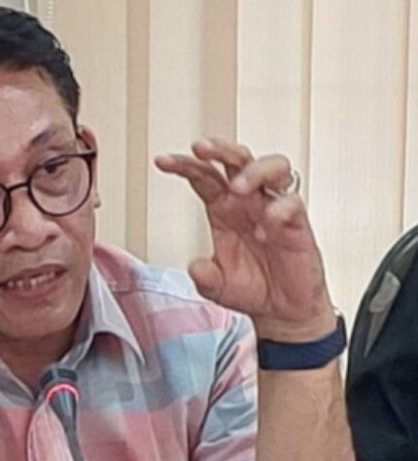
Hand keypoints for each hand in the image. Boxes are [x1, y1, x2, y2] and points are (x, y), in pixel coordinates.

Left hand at [154, 137, 335, 339]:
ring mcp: (274, 209)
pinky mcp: (298, 224)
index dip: (184, 165)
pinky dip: (278, 211)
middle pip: (237, 159)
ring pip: (272, 166)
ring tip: (238, 188)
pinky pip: (292, 203)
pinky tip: (267, 229)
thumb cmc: (252, 288)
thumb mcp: (217, 288)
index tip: (164, 161)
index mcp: (223, 210)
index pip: (204, 176)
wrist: (282, 311)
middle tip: (202, 149)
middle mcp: (249, 203)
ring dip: (253, 171)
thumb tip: (196, 268)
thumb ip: (204, 277)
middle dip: (219, 149)